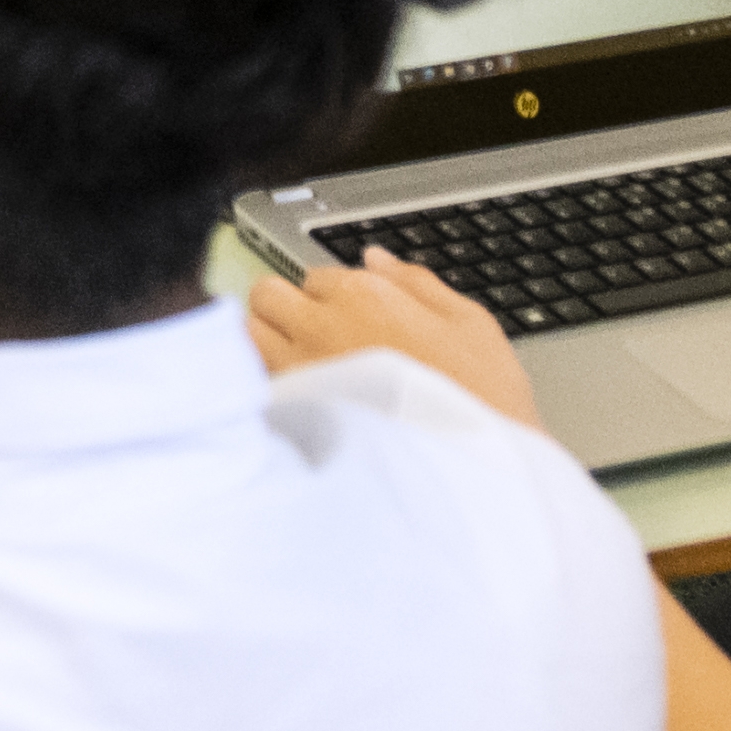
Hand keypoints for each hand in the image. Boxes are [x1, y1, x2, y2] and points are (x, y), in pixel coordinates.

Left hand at [244, 250, 547, 433]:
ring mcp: (298, 372)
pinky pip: (255, 384)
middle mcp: (320, 326)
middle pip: (268, 294)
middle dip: (284, 308)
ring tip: (298, 367)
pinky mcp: (288, 416)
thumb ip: (417, 284)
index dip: (330, 298)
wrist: (475, 472)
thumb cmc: (481, 399)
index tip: (346, 322)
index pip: (316, 277)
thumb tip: (376, 259)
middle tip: (311, 338)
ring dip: (265, 342)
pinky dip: (267, 385)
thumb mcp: (471, 325)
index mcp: (364, 296)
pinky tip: (297, 403)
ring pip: (249, 335)